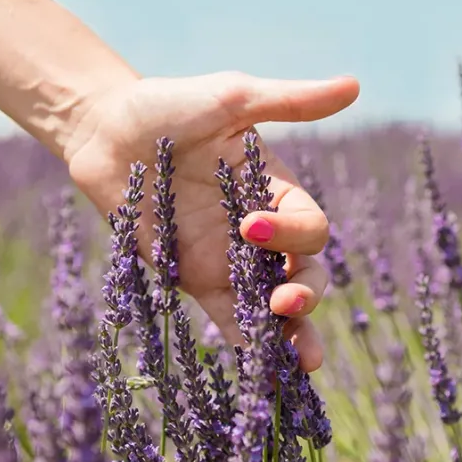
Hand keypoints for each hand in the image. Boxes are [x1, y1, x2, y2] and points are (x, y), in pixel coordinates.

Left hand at [64, 72, 359, 371]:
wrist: (105, 130)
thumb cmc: (169, 106)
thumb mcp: (231, 99)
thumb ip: (290, 102)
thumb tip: (355, 86)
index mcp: (278, 190)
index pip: (310, 228)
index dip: (294, 236)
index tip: (250, 225)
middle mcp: (260, 232)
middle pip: (304, 276)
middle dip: (305, 297)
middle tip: (286, 305)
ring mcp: (229, 261)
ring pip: (272, 309)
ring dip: (289, 338)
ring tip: (298, 367)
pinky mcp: (195, 280)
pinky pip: (229, 319)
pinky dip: (246, 346)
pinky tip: (260, 376)